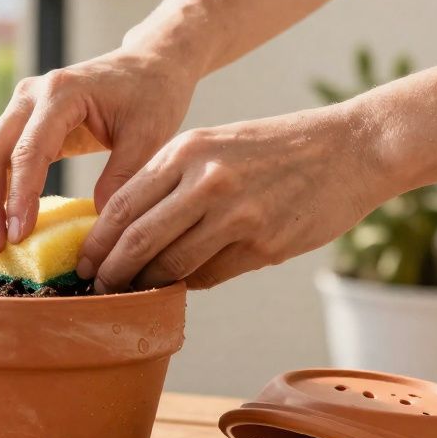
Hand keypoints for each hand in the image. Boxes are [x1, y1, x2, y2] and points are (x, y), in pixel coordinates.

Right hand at [0, 45, 201, 253]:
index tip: (20, 235)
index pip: (28, 151)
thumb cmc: (151, 96)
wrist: (148, 64)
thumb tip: (98, 226)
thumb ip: (122, 177)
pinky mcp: (21, 120)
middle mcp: (30, 95)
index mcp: (61, 93)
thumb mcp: (148, 137)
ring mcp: (21, 105)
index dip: (20, 196)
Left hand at [75, 105, 387, 292]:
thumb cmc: (278, 149)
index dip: (97, 242)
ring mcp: (236, 214)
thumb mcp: (215, 145)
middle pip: (138, 240)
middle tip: (100, 290)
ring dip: (151, 284)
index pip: (122, 205)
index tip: (85, 264)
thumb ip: (173, 182)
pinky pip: (210, 274)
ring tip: (139, 291)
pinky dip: (192, 282)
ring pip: (172, 264)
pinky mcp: (264, 243)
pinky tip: (188, 281)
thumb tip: (130, 232)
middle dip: (113, 272)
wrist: (352, 148)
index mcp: (185, 151)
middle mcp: (205, 180)